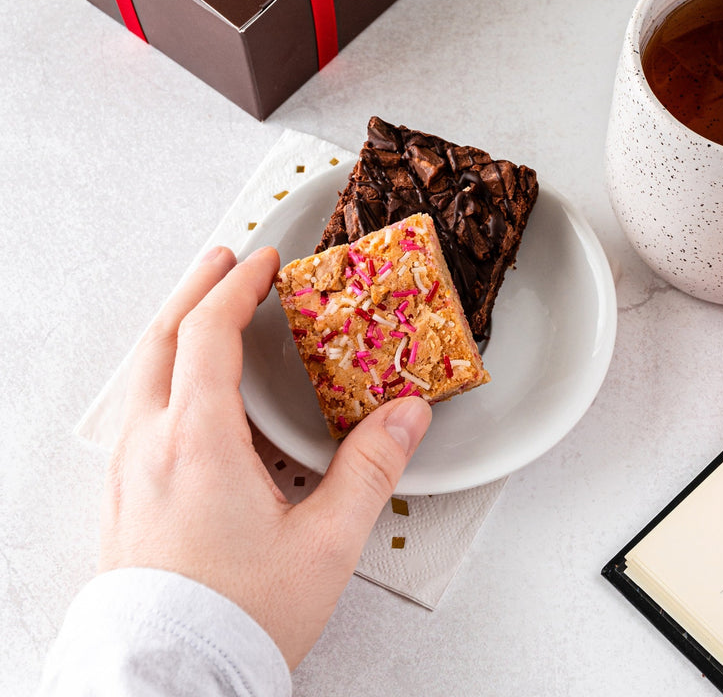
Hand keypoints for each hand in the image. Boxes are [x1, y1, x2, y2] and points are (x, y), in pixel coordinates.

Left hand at [99, 245, 430, 668]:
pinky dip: (163, 370)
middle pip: (161, 339)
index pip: (207, 334)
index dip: (236, 288)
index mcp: (197, 441)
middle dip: (195, 289)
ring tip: (203, 307)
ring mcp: (130, 474)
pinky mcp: (125, 500)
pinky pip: (139, 409)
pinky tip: (184, 388)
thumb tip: (408, 413)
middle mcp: (152, 446)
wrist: (167, 684)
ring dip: (174, 326)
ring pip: (143, 374)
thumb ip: (370, 470)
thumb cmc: (239, 616)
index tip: (265, 260)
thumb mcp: (324, 544)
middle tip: (224, 257)